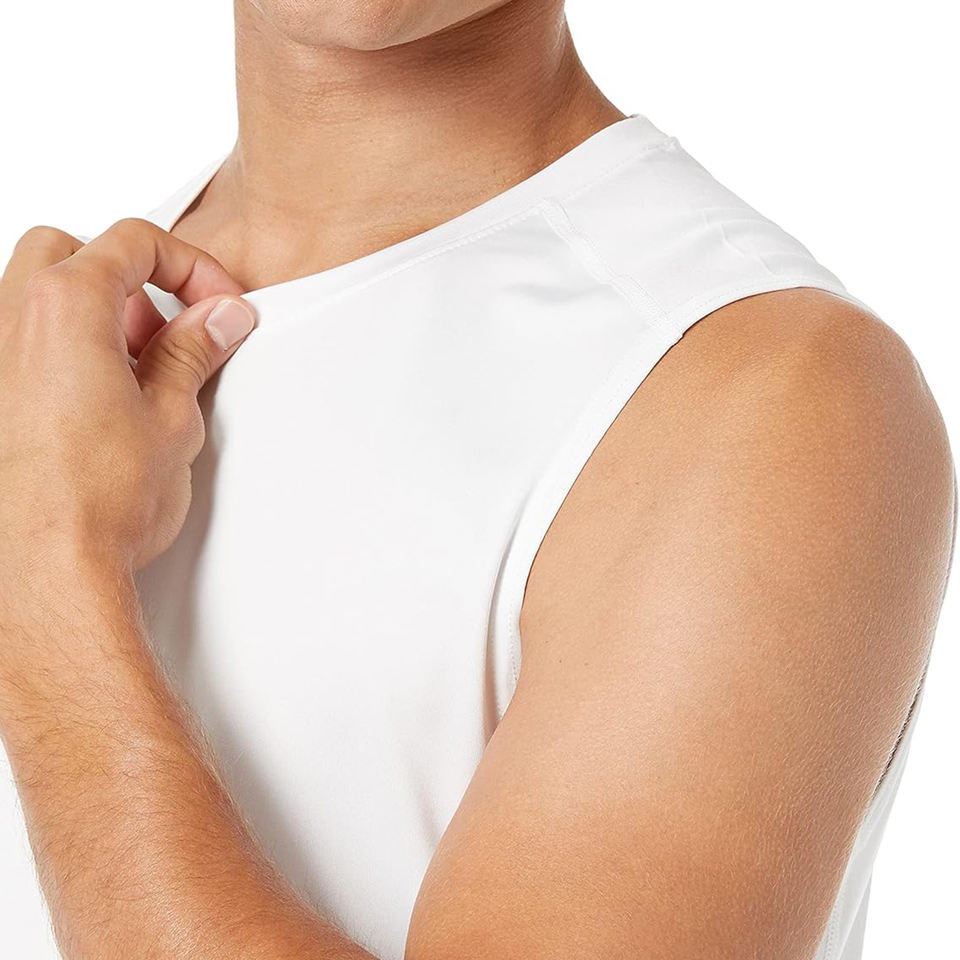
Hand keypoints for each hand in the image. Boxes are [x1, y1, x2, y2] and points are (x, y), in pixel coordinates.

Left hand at [0, 219, 254, 583]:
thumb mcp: (171, 415)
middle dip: (130, 279)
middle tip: (169, 331)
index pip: (134, 241)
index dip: (192, 267)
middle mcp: (9, 319)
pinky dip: (59, 352)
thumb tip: (216, 319)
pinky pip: (19, 345)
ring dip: (93, 315)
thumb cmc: (93, 501)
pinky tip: (93, 404)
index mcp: (64, 305)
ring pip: (37, 295)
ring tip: (135, 374)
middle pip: (73, 252)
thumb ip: (194, 351)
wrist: (43, 568)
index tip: (217, 304)